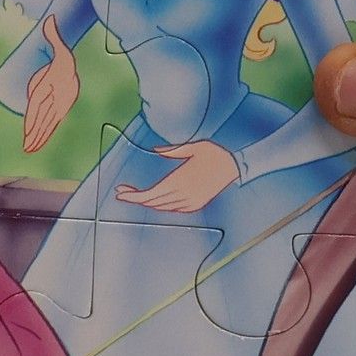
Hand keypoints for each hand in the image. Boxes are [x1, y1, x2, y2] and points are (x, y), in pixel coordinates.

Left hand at [21, 15, 79, 153]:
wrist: (72, 68)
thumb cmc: (62, 60)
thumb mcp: (61, 48)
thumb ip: (54, 34)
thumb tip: (50, 19)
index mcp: (56, 86)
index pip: (43, 105)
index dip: (35, 117)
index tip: (28, 128)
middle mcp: (59, 99)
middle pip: (45, 119)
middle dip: (36, 133)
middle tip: (27, 146)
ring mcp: (59, 107)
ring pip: (47, 124)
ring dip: (38, 137)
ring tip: (29, 149)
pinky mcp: (59, 112)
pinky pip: (50, 125)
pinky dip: (43, 135)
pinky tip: (34, 143)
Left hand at [115, 140, 238, 214]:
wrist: (235, 166)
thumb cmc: (214, 153)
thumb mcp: (193, 146)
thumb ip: (172, 150)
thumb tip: (155, 149)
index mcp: (179, 181)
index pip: (150, 195)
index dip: (133, 196)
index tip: (120, 193)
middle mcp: (183, 195)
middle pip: (152, 202)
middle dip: (135, 198)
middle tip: (121, 191)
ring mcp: (190, 202)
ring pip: (161, 207)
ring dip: (147, 201)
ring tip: (133, 193)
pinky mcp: (196, 204)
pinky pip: (172, 208)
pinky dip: (161, 205)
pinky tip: (153, 198)